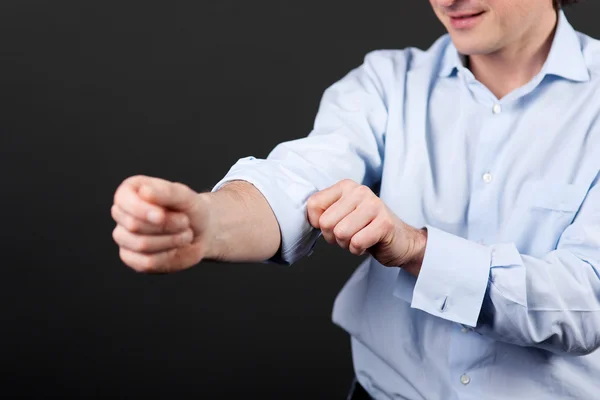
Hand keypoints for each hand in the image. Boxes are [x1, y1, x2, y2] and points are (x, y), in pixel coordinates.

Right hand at [111, 175, 208, 272]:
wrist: (201, 231)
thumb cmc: (190, 209)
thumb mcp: (185, 196)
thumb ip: (166, 192)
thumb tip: (144, 192)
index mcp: (130, 190)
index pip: (123, 200)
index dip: (142, 210)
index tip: (162, 215)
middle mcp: (121, 213)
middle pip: (133, 225)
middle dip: (166, 225)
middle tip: (185, 221)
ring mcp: (123, 237)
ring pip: (141, 245)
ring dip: (170, 240)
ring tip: (185, 234)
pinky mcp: (131, 258)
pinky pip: (145, 262)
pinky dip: (167, 256)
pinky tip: (175, 248)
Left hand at [306, 179, 426, 274]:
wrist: (400, 241)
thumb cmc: (365, 229)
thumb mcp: (341, 214)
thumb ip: (323, 212)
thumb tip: (308, 219)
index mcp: (346, 186)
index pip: (313, 205)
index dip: (318, 224)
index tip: (333, 225)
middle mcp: (359, 191)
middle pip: (325, 222)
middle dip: (333, 237)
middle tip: (349, 235)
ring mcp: (374, 205)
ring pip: (340, 233)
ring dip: (346, 244)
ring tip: (358, 238)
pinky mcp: (384, 223)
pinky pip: (356, 243)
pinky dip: (358, 250)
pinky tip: (367, 243)